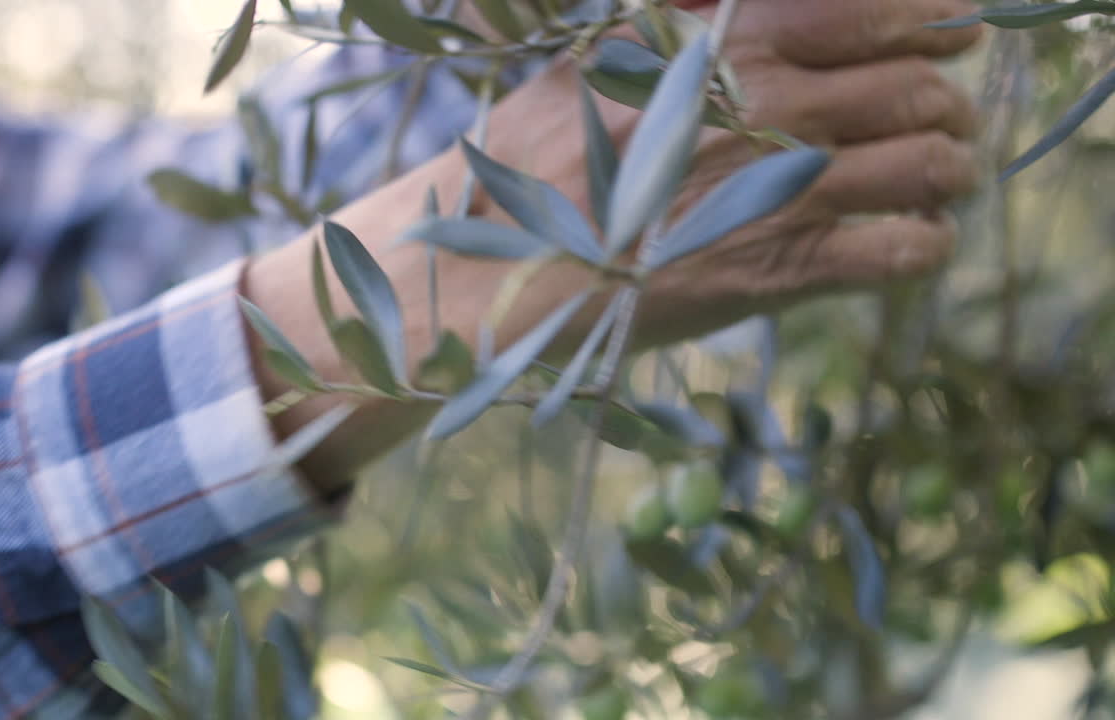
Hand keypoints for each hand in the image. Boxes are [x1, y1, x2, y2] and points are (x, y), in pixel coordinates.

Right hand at [474, 0, 983, 345]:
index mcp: (733, 44)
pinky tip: (913, 239)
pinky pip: (904, 251)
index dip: (938, 15)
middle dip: (947, 100)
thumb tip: (718, 7)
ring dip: (950, 167)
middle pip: (920, 85)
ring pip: (930, 163)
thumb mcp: (595, 61)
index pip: (879, 6)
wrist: (500, 269)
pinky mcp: (781, 273)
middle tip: (943, 115)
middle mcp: (774, 108)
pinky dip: (927, 241)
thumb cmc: (536, 162)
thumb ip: (672, 24)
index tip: (954, 30)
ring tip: (940, 177)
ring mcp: (783, 192)